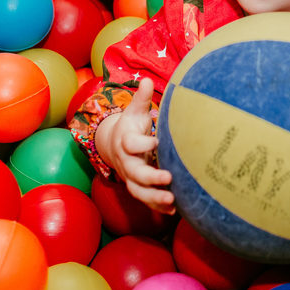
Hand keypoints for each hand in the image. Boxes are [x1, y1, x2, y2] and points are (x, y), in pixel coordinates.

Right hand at [96, 78, 174, 213]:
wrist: (115, 144)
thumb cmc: (131, 125)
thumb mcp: (135, 111)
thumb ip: (141, 99)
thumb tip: (147, 80)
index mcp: (125, 141)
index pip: (130, 144)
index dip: (142, 144)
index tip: (157, 141)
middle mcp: (126, 162)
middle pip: (134, 172)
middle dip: (150, 177)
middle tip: (168, 178)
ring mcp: (131, 177)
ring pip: (138, 191)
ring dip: (154, 198)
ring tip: (172, 200)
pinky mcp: (138, 187)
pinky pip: (146, 200)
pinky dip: (158, 206)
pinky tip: (175, 209)